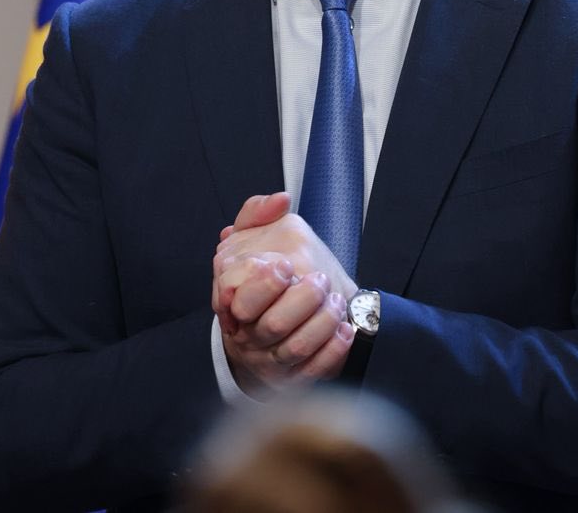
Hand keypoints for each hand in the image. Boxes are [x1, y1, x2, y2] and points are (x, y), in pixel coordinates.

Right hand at [210, 194, 355, 394]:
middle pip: (273, 324)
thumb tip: (280, 199)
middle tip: (320, 280)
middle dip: (303, 299)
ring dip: (323, 321)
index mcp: (232, 301)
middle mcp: (247, 334)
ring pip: (297, 349)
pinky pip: (314, 371)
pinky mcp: (292, 378)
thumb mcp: (254, 238)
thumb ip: (256, 213)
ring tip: (336, 300)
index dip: (264, 282)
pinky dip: (333, 349)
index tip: (286, 265)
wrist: (275, 320)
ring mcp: (268, 360)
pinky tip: (345, 329)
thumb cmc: (266, 275)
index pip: (240, 299)